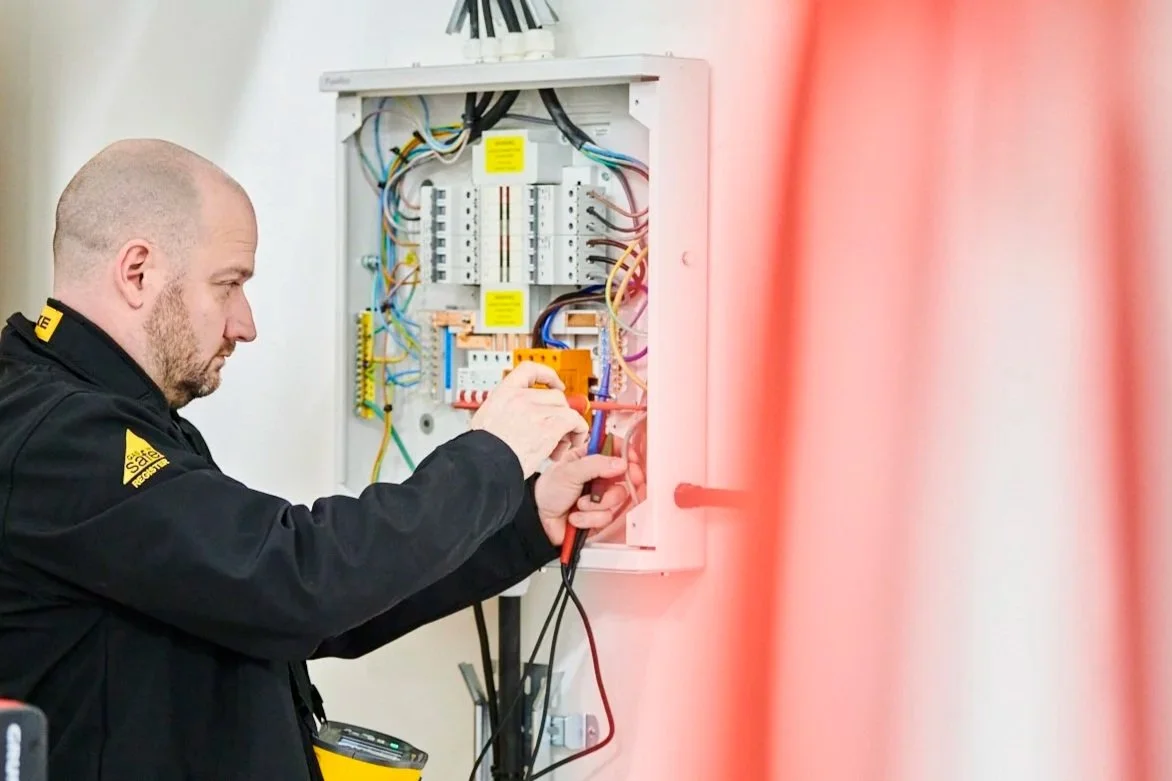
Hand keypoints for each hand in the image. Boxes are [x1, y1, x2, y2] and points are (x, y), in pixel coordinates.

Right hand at [469, 361, 589, 477]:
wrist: (484, 465)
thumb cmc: (483, 452)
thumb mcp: (486, 419)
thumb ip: (504, 412)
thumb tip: (516, 418)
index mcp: (503, 394)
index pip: (529, 369)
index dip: (547, 375)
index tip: (556, 384)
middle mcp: (521, 398)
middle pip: (554, 395)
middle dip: (559, 413)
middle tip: (555, 432)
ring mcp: (536, 410)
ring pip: (565, 409)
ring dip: (568, 427)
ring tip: (560, 445)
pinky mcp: (549, 426)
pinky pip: (574, 421)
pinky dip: (578, 431)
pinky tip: (571, 444)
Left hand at [533, 445, 644, 546]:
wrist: (538, 522)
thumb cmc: (547, 491)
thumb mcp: (569, 472)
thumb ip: (595, 464)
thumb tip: (620, 463)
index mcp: (589, 459)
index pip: (614, 450)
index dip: (625, 453)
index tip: (630, 459)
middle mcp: (598, 476)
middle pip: (623, 476)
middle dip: (615, 484)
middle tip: (610, 486)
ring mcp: (600, 496)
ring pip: (617, 498)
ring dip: (596, 504)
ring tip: (578, 505)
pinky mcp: (599, 515)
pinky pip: (607, 517)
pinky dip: (589, 518)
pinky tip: (575, 517)